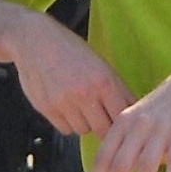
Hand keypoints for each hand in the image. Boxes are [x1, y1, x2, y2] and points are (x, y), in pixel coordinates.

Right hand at [7, 9, 132, 138]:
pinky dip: (67, 122)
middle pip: (103, 130)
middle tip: (100, 116)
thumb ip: (118, 91)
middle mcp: (84, 94)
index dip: (122, 123)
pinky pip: (65, 129)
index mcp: (104, 82)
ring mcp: (64, 103)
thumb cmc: (72, 52)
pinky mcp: (46, 108)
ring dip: (84, 123)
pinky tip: (65, 105)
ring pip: (83, 130)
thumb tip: (134, 115)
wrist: (35, 41)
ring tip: (79, 105)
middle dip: (104, 126)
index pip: (121, 117)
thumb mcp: (102, 66)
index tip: (121, 123)